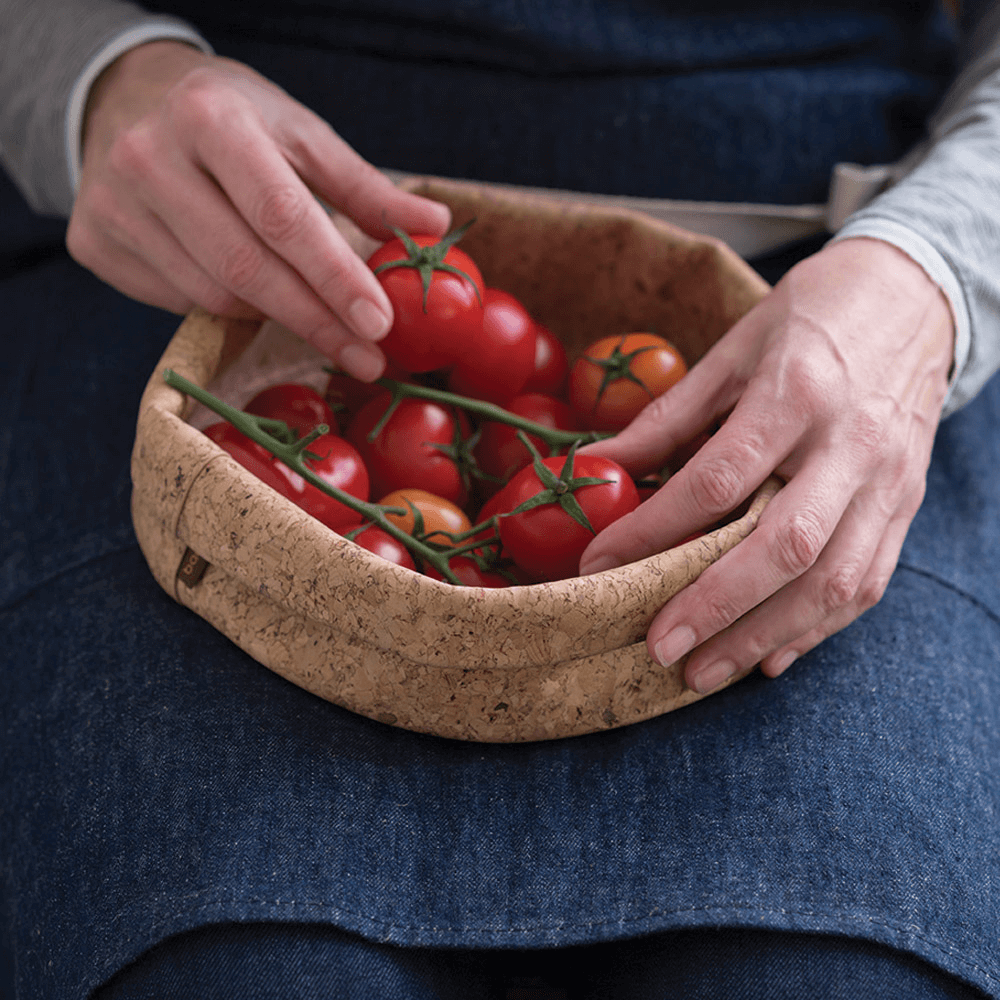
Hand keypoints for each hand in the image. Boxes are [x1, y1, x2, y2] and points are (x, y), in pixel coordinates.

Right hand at [67, 41, 449, 379]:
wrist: (129, 104)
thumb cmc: (235, 123)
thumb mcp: (302, 137)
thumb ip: (366, 189)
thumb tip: (436, 226)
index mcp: (210, 119)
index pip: (283, 217)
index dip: (334, 277)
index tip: (379, 323)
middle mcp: (148, 159)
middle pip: (245, 269)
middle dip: (316, 322)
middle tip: (367, 358)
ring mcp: (112, 205)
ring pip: (214, 296)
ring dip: (275, 317)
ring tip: (315, 316)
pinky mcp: (94, 243)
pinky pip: (179, 303)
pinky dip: (228, 310)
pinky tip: (251, 294)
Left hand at [578, 237, 954, 692]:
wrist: (916, 297)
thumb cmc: (812, 317)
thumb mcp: (733, 349)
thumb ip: (669, 417)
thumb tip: (595, 466)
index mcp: (796, 392)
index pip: (717, 479)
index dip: (653, 530)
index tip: (598, 565)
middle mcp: (850, 444)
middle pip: (783, 545)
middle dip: (714, 607)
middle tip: (658, 647)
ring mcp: (888, 483)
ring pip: (831, 580)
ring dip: (762, 636)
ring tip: (701, 672)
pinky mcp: (905, 507)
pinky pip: (866, 584)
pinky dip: (815, 629)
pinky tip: (767, 657)